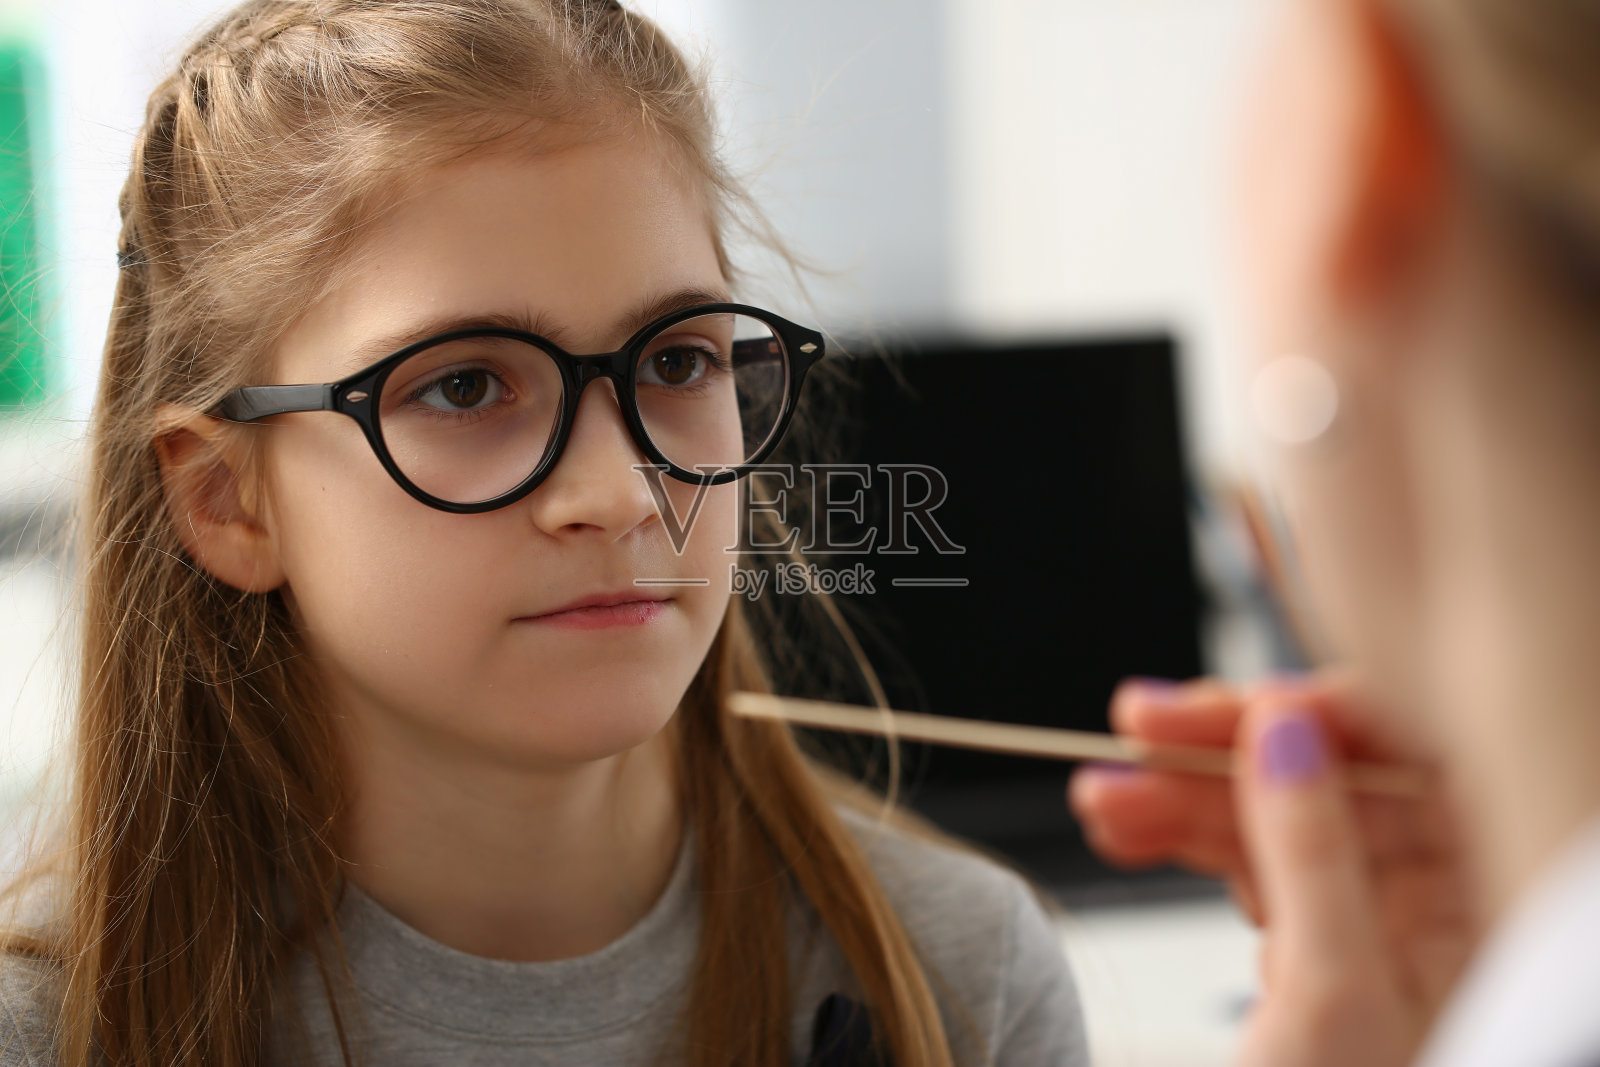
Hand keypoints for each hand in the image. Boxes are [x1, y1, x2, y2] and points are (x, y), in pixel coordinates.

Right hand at [1068, 672, 1476, 1066]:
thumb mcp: (1330, 996)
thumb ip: (1313, 851)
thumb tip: (1283, 727)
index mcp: (1489, 904)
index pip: (1415, 756)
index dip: (1313, 714)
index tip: (1217, 708)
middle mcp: (1443, 905)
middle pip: (1332, 776)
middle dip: (1222, 755)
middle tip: (1134, 735)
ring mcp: (1377, 926)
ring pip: (1277, 815)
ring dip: (1179, 798)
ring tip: (1099, 798)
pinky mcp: (1317, 950)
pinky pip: (1250, 865)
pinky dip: (1179, 842)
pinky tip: (1121, 829)